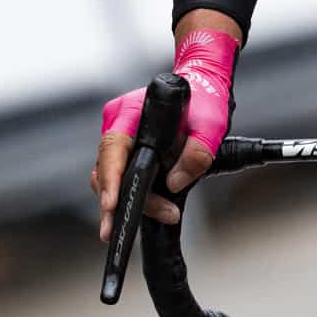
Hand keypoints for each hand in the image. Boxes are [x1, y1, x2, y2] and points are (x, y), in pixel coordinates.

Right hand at [91, 28, 237, 240]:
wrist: (202, 87)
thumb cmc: (203, 101)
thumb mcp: (210, 125)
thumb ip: (196, 153)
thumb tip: (174, 184)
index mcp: (131, 112)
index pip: (112, 148)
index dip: (109, 179)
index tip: (111, 206)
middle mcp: (119, 125)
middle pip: (107, 170)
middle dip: (118, 202)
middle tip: (129, 229)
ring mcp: (120, 137)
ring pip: (112, 177)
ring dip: (133, 200)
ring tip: (166, 213)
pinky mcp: (127, 149)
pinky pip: (123, 174)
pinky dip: (137, 192)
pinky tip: (157, 205)